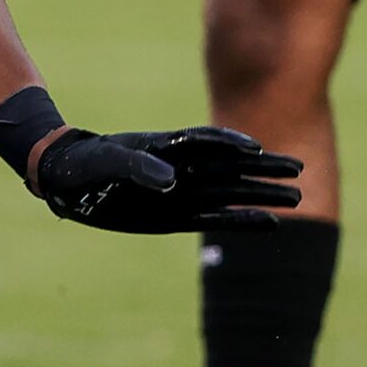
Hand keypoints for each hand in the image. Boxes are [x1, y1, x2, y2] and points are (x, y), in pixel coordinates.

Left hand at [33, 125, 302, 233]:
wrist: (66, 181)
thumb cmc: (86, 163)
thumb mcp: (108, 162)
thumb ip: (138, 168)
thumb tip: (171, 182)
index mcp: (166, 147)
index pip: (207, 142)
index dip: (232, 144)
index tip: (257, 150)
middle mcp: (181, 168)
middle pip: (231, 166)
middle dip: (264, 169)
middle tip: (300, 171)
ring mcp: (182, 192)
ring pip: (231, 192)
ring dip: (261, 194)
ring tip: (296, 196)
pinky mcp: (177, 217)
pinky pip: (216, 218)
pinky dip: (242, 221)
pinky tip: (270, 224)